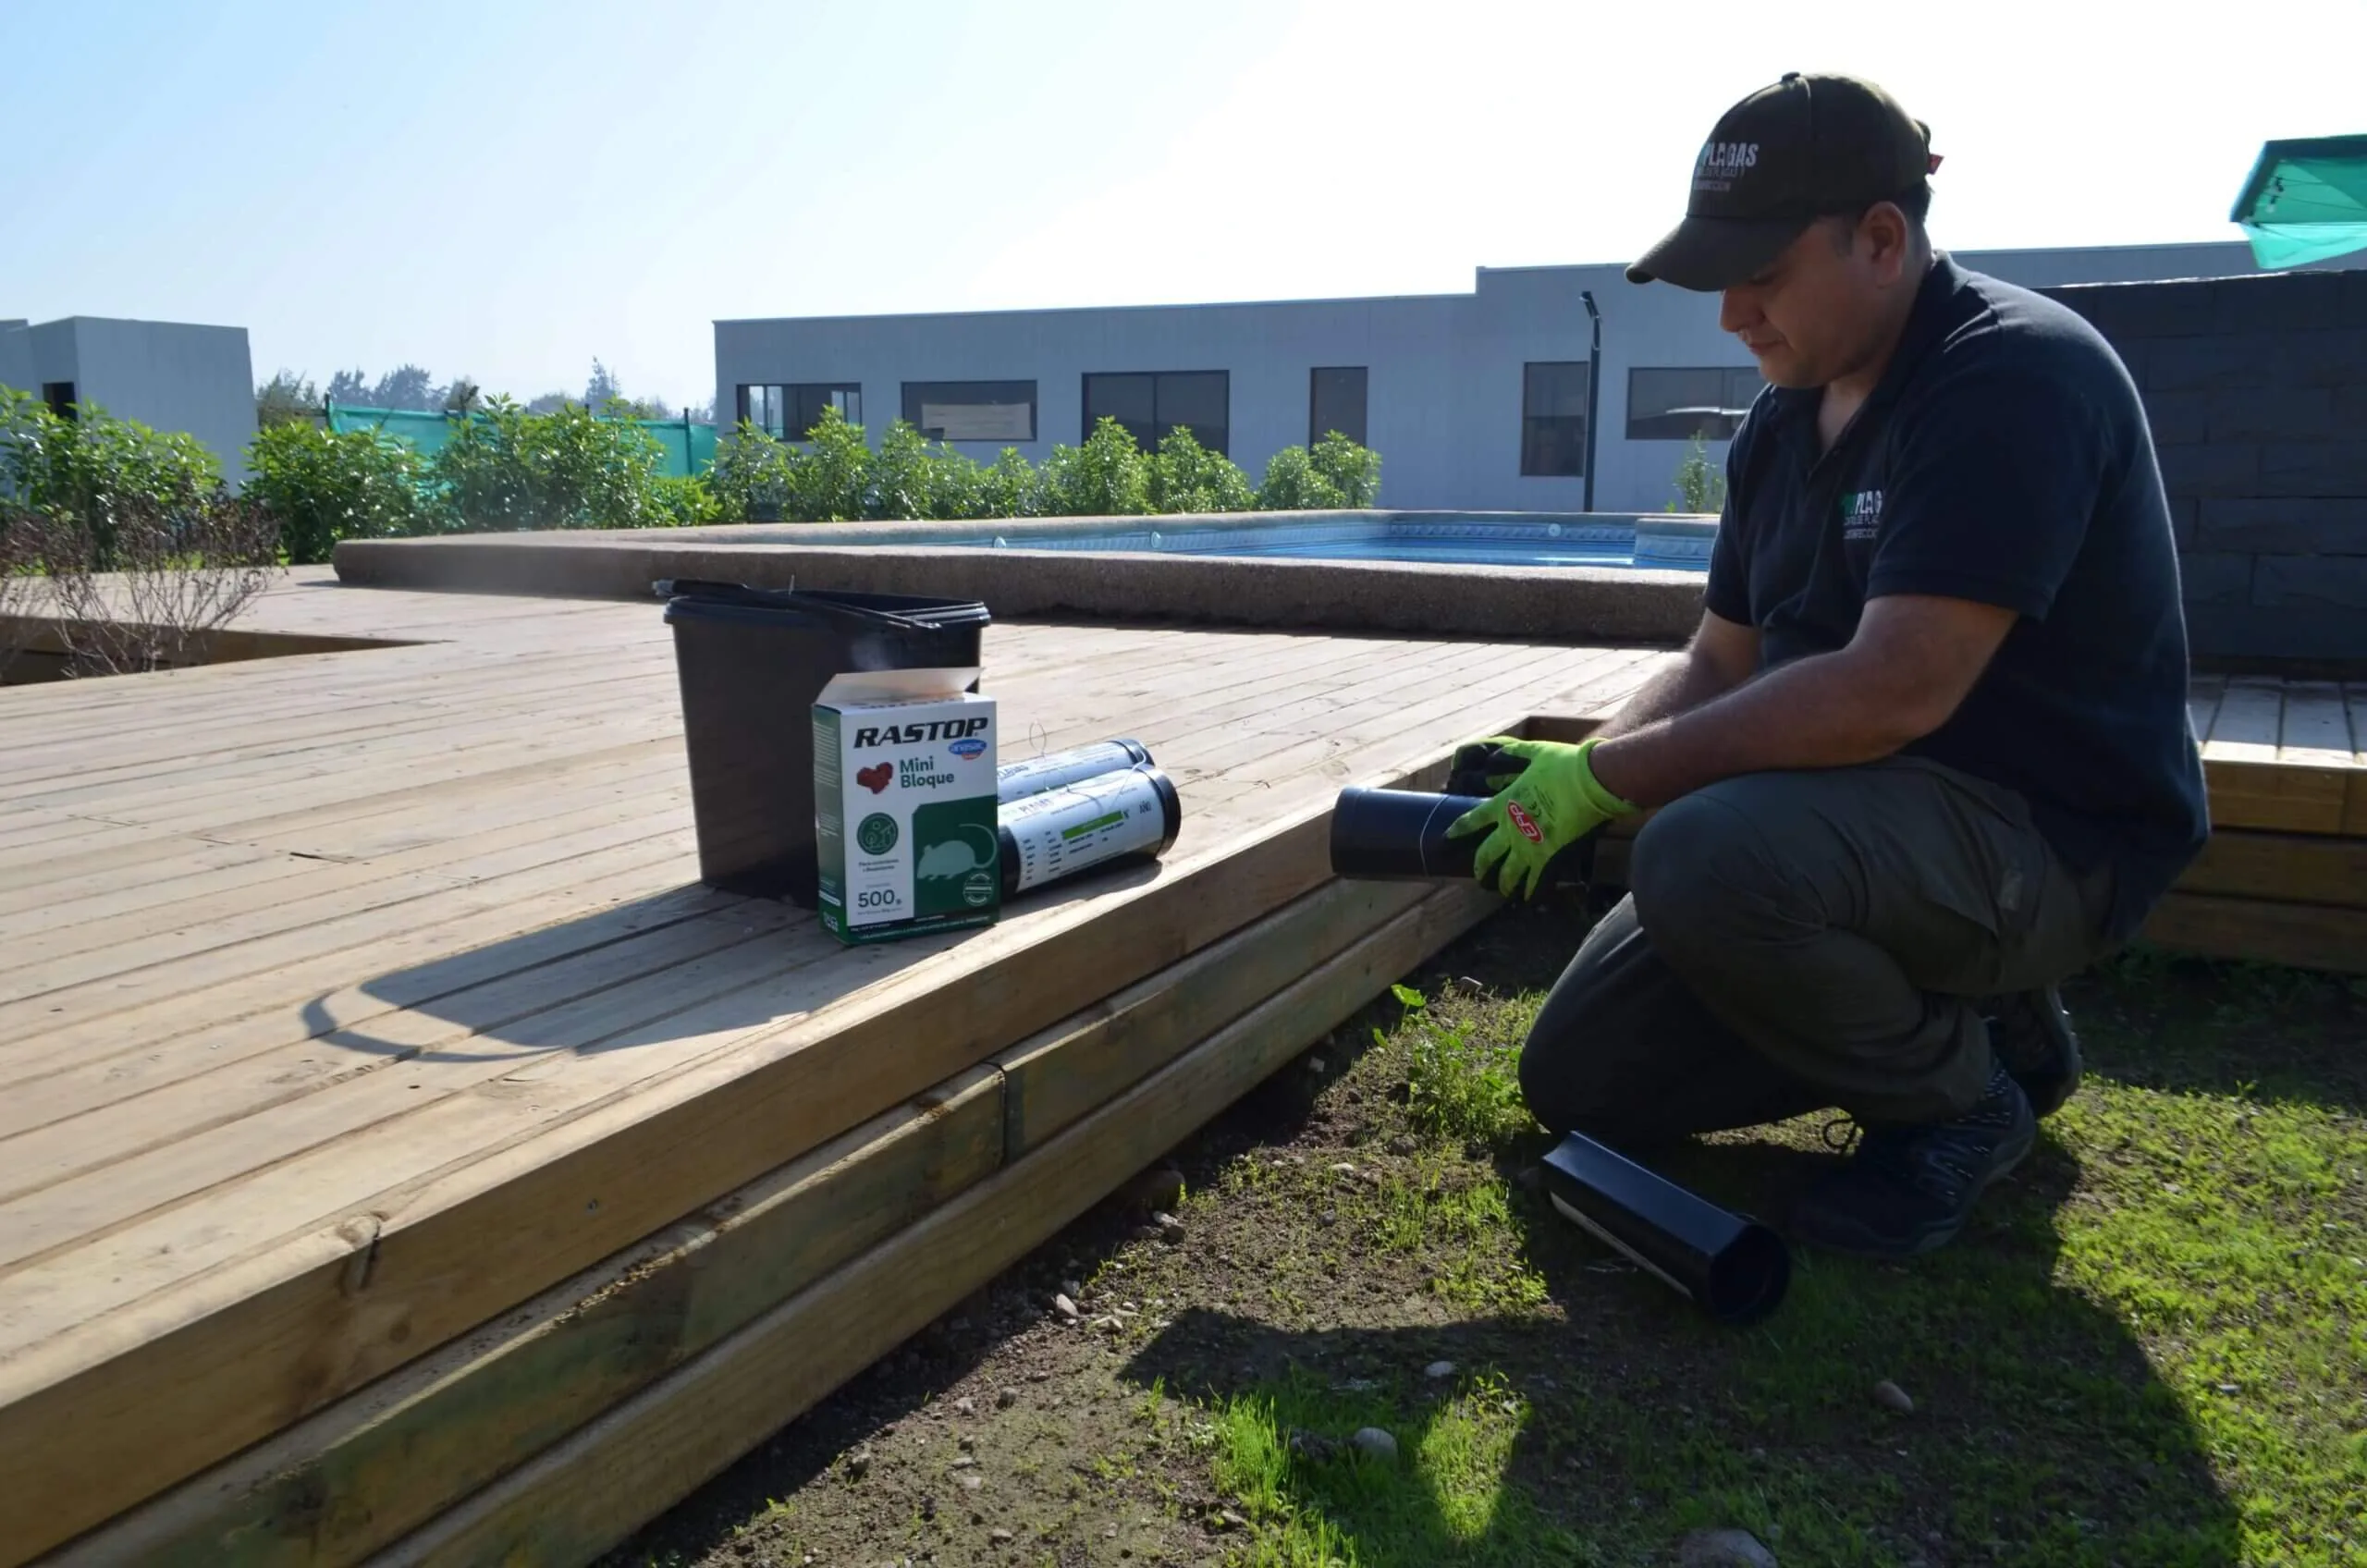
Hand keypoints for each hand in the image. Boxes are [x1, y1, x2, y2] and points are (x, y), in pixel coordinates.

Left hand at [1445, 736, 1634, 898]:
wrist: (1588, 780)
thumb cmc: (1562, 764)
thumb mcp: (1533, 754)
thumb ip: (1512, 757)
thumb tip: (1495, 758)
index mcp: (1504, 803)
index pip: (1472, 820)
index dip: (1458, 830)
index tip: (1448, 838)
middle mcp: (1510, 828)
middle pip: (1486, 855)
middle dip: (1480, 868)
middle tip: (1479, 878)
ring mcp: (1528, 845)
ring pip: (1507, 873)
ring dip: (1503, 884)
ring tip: (1502, 891)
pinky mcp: (1549, 857)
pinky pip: (1536, 881)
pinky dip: (1531, 892)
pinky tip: (1528, 899)